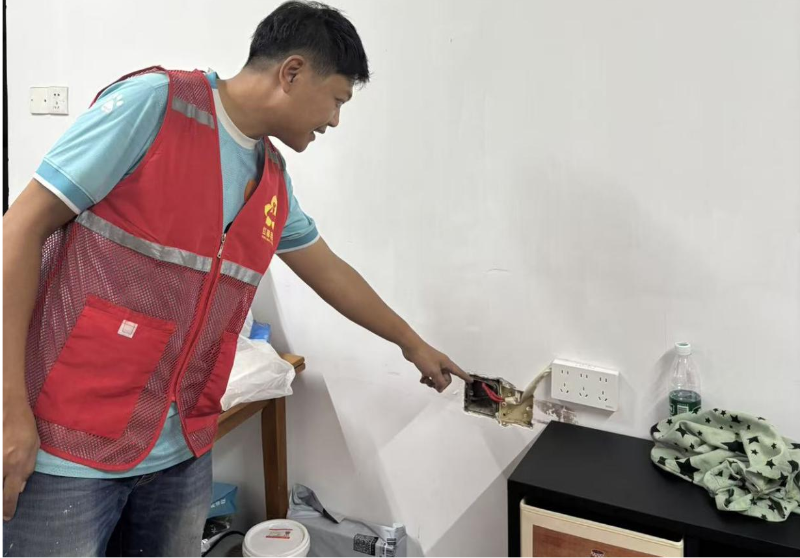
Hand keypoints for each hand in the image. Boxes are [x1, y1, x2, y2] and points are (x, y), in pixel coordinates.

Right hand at [2, 401, 39, 520]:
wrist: (7, 406)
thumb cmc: (23, 425)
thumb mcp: (34, 446)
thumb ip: (27, 468)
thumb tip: (19, 487)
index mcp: (15, 465)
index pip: (8, 495)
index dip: (7, 509)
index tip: (6, 517)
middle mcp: (0, 465)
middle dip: (0, 499)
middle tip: (4, 503)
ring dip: (1, 481)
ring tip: (6, 476)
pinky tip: (4, 460)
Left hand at [402, 341, 471, 392]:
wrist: (412, 347)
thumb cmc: (424, 357)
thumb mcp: (434, 372)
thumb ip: (439, 382)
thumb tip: (441, 388)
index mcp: (447, 364)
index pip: (458, 372)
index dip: (465, 377)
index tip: (470, 381)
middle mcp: (442, 363)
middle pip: (446, 378)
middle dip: (440, 383)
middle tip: (433, 385)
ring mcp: (434, 364)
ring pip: (437, 377)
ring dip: (432, 382)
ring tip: (426, 381)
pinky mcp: (427, 364)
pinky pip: (430, 375)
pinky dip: (427, 379)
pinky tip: (422, 379)